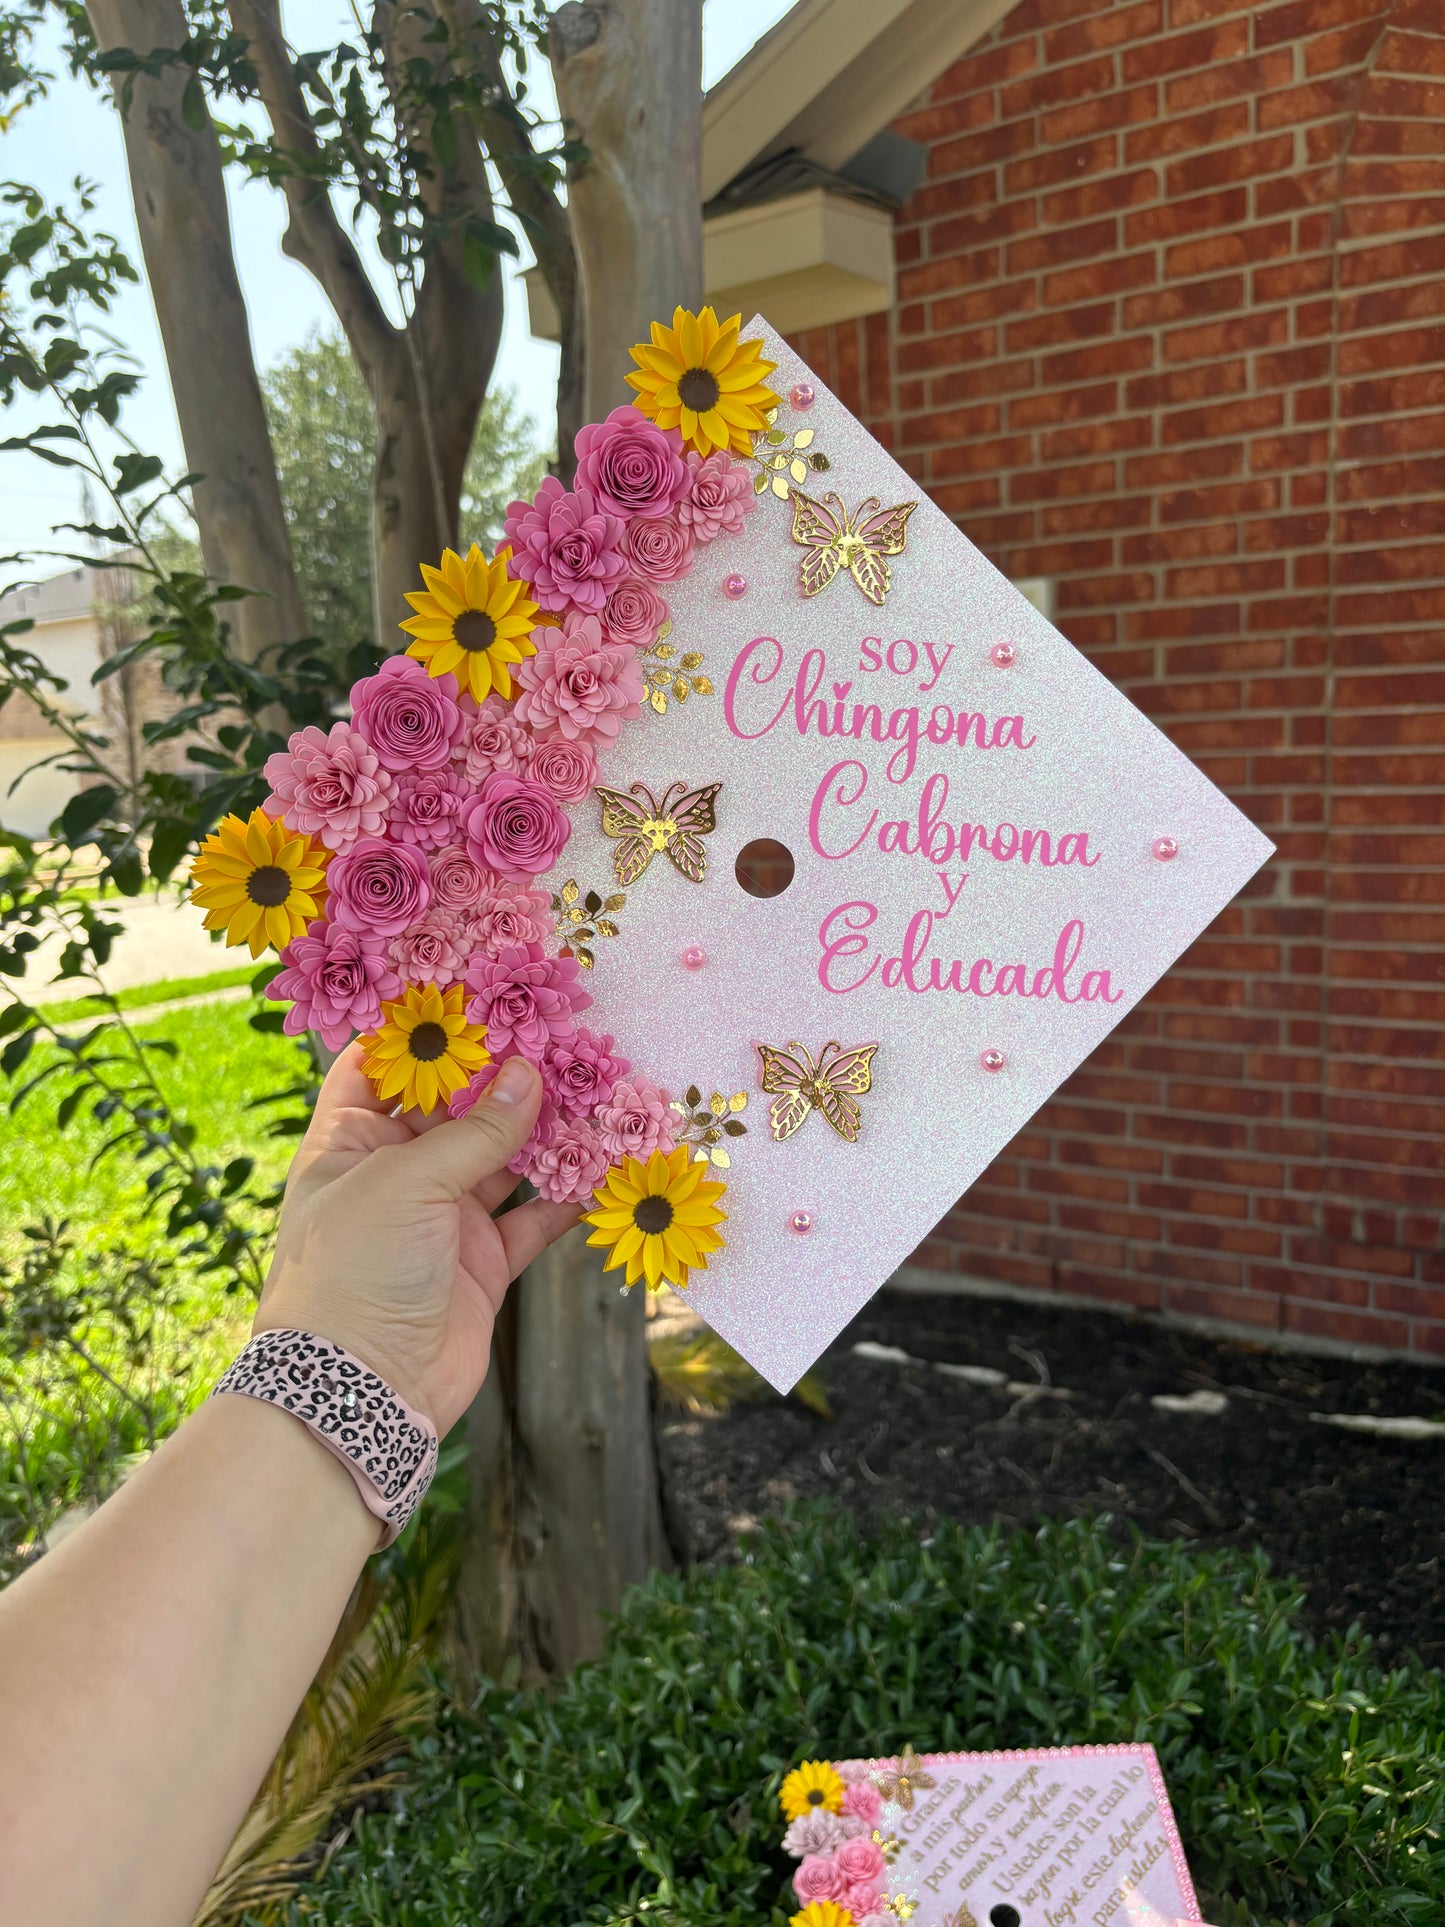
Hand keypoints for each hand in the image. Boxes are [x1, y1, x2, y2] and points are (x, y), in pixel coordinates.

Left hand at [253, 1044, 579, 1432]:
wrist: (361, 1392)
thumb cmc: (355, 1273)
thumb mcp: (407, 1184)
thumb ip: (475, 1132)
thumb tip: (529, 1076)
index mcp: (349, 1144)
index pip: (381, 1069)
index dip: (424, 1034)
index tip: (477, 996)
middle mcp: (394, 1175)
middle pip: (453, 1108)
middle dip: (501, 1075)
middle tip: (556, 1034)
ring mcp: (441, 1220)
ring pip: (501, 1158)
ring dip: (543, 1130)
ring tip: (591, 1088)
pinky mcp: (481, 1264)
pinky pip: (531, 1218)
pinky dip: (566, 1196)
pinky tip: (601, 1166)